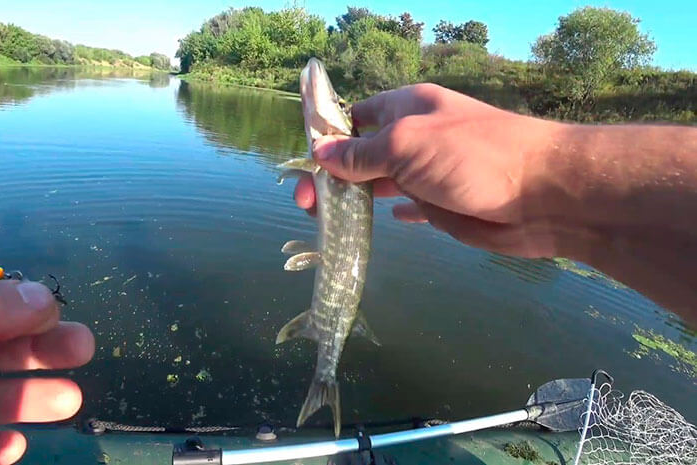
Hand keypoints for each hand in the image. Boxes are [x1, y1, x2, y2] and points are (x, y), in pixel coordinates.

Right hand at [294, 83, 563, 257]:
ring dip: (355, 197)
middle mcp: (415, 137)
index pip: (354, 115)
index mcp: (406, 108)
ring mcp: (429, 172)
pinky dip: (394, 212)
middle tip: (309, 206)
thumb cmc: (473, 156)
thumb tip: (320, 153)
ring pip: (382, 183)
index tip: (304, 164)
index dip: (327, 136)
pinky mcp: (444, 205)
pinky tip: (383, 220)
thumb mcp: (407, 144)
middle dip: (333, 175)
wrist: (543, 194)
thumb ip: (361, 152)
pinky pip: (411, 207)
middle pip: (361, 153)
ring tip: (326, 219)